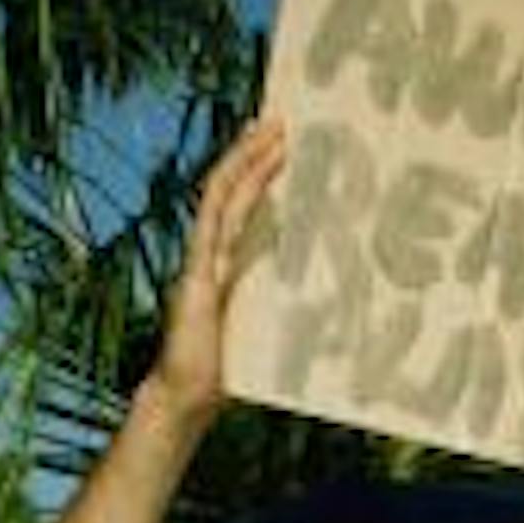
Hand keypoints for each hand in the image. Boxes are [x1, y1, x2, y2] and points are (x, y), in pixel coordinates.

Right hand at [151, 114, 287, 432]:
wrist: (185, 400)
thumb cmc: (223, 378)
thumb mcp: (263, 334)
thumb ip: (282, 312)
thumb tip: (339, 308)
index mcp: (224, 268)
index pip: (240, 209)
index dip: (257, 177)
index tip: (280, 149)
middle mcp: (210, 257)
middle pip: (231, 192)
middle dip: (253, 155)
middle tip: (280, 122)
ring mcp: (200, 262)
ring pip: (222, 197)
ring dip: (246, 161)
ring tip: (271, 131)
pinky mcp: (195, 274)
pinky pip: (213, 221)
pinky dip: (231, 189)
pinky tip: (248, 167)